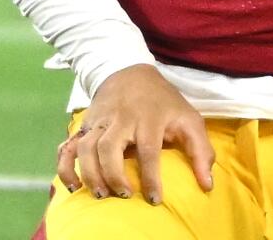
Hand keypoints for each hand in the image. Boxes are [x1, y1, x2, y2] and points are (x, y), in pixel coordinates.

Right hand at [57, 64, 215, 205]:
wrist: (131, 72)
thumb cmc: (163, 102)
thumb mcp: (189, 119)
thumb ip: (201, 151)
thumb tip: (207, 185)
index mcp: (150, 118)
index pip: (149, 150)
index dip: (150, 178)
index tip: (155, 200)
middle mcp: (121, 119)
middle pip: (109, 148)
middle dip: (114, 176)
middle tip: (124, 195)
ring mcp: (99, 122)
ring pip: (87, 148)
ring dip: (90, 174)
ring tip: (102, 194)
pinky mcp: (84, 126)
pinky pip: (67, 147)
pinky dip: (66, 167)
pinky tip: (73, 186)